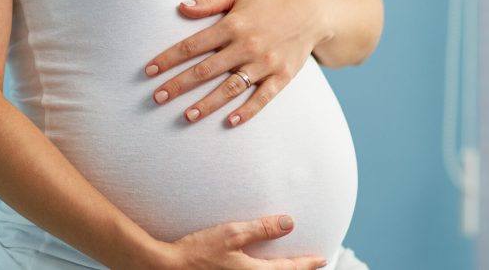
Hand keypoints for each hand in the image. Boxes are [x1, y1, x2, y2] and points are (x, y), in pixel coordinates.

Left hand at [144, 0, 334, 126]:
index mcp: (232, 25)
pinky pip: (263, 98)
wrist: (312, 12)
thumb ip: (209, 0)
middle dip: (179, 85)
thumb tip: (181, 8)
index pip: (193, 45)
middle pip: (206, 70)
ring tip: (186, 116)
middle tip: (157, 98)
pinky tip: (230, 121)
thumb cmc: (268, 1)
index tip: (149, 71)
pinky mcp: (282, 77)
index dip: (168, 58)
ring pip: (231, 87)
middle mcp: (246, 45)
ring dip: (207, 103)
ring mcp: (265, 63)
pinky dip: (248, 110)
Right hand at [152, 215, 327, 269]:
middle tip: (310, 265)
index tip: (321, 259)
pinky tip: (256, 267)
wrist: (167, 268)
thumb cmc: (197, 252)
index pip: (289, 269)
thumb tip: (288, 222)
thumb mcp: (231, 234)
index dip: (307, 263)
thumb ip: (261, 228)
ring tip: (287, 266)